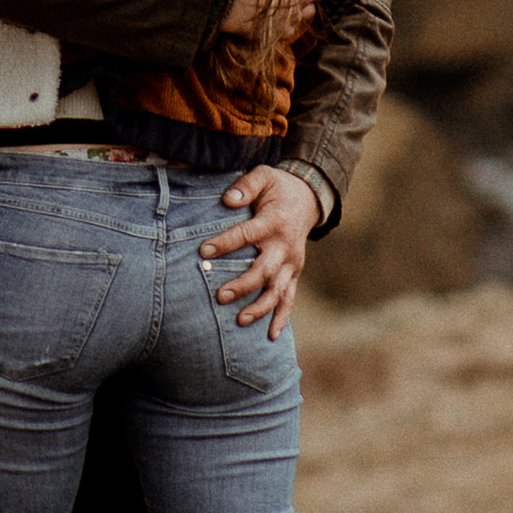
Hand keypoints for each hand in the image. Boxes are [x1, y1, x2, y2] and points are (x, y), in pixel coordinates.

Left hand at [202, 164, 321, 339]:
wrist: (309, 198)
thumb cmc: (278, 187)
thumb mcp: (264, 176)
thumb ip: (245, 185)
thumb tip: (228, 199)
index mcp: (274, 222)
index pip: (247, 234)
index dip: (225, 243)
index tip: (203, 251)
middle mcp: (285, 246)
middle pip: (264, 270)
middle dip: (243, 284)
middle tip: (221, 295)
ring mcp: (292, 263)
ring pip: (277, 290)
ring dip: (260, 307)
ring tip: (240, 320)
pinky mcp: (295, 273)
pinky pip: (289, 298)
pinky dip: (281, 317)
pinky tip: (271, 336)